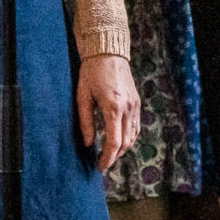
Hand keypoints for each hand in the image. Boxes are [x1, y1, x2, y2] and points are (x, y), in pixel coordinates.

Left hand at [76, 54, 139, 170]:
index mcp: (113, 107)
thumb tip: (88, 144)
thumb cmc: (91, 73)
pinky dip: (129, 137)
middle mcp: (127, 107)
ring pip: (133, 136)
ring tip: (109, 155)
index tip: (100, 167)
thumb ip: (85, 122)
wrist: (108, 52)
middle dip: (114, 157)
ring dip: (122, 149)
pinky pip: (135, 126)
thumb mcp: (82, 97)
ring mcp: (134, 104)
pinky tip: (119, 141)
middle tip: (102, 164)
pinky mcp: (136, 101)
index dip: (107, 158)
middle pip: (125, 142)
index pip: (114, 142)